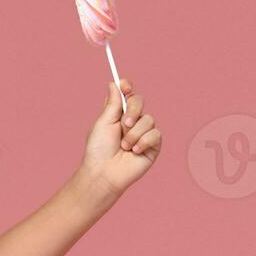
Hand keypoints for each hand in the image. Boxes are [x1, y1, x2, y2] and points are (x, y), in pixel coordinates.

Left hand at [80, 77, 161, 198]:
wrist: (104, 172)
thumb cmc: (99, 150)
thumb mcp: (103, 123)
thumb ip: (112, 103)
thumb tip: (113, 83)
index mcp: (118, 114)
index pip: (127, 94)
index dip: (127, 87)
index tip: (124, 86)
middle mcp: (133, 121)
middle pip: (140, 101)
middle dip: (132, 111)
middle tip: (124, 124)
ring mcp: (144, 133)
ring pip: (149, 119)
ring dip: (134, 134)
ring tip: (125, 146)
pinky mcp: (153, 145)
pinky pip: (155, 134)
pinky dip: (143, 142)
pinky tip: (134, 151)